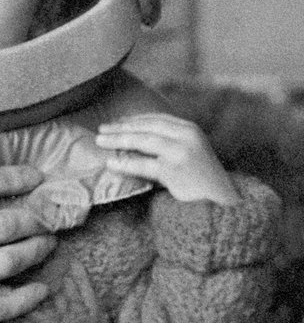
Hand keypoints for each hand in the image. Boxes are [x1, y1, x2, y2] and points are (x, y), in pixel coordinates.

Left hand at [96, 113, 238, 204]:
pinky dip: (125, 163)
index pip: (156, 119)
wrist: (223, 203)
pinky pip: (144, 164)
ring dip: (118, 140)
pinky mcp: (176, 170)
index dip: (133, 119)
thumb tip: (132, 135)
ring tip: (99, 141)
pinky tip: (111, 163)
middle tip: (100, 129)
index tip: (115, 122)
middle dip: (121, 127)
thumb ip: (168, 141)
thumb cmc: (201, 180)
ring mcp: (182, 152)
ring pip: (144, 141)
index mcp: (190, 129)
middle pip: (147, 127)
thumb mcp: (188, 152)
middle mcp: (187, 136)